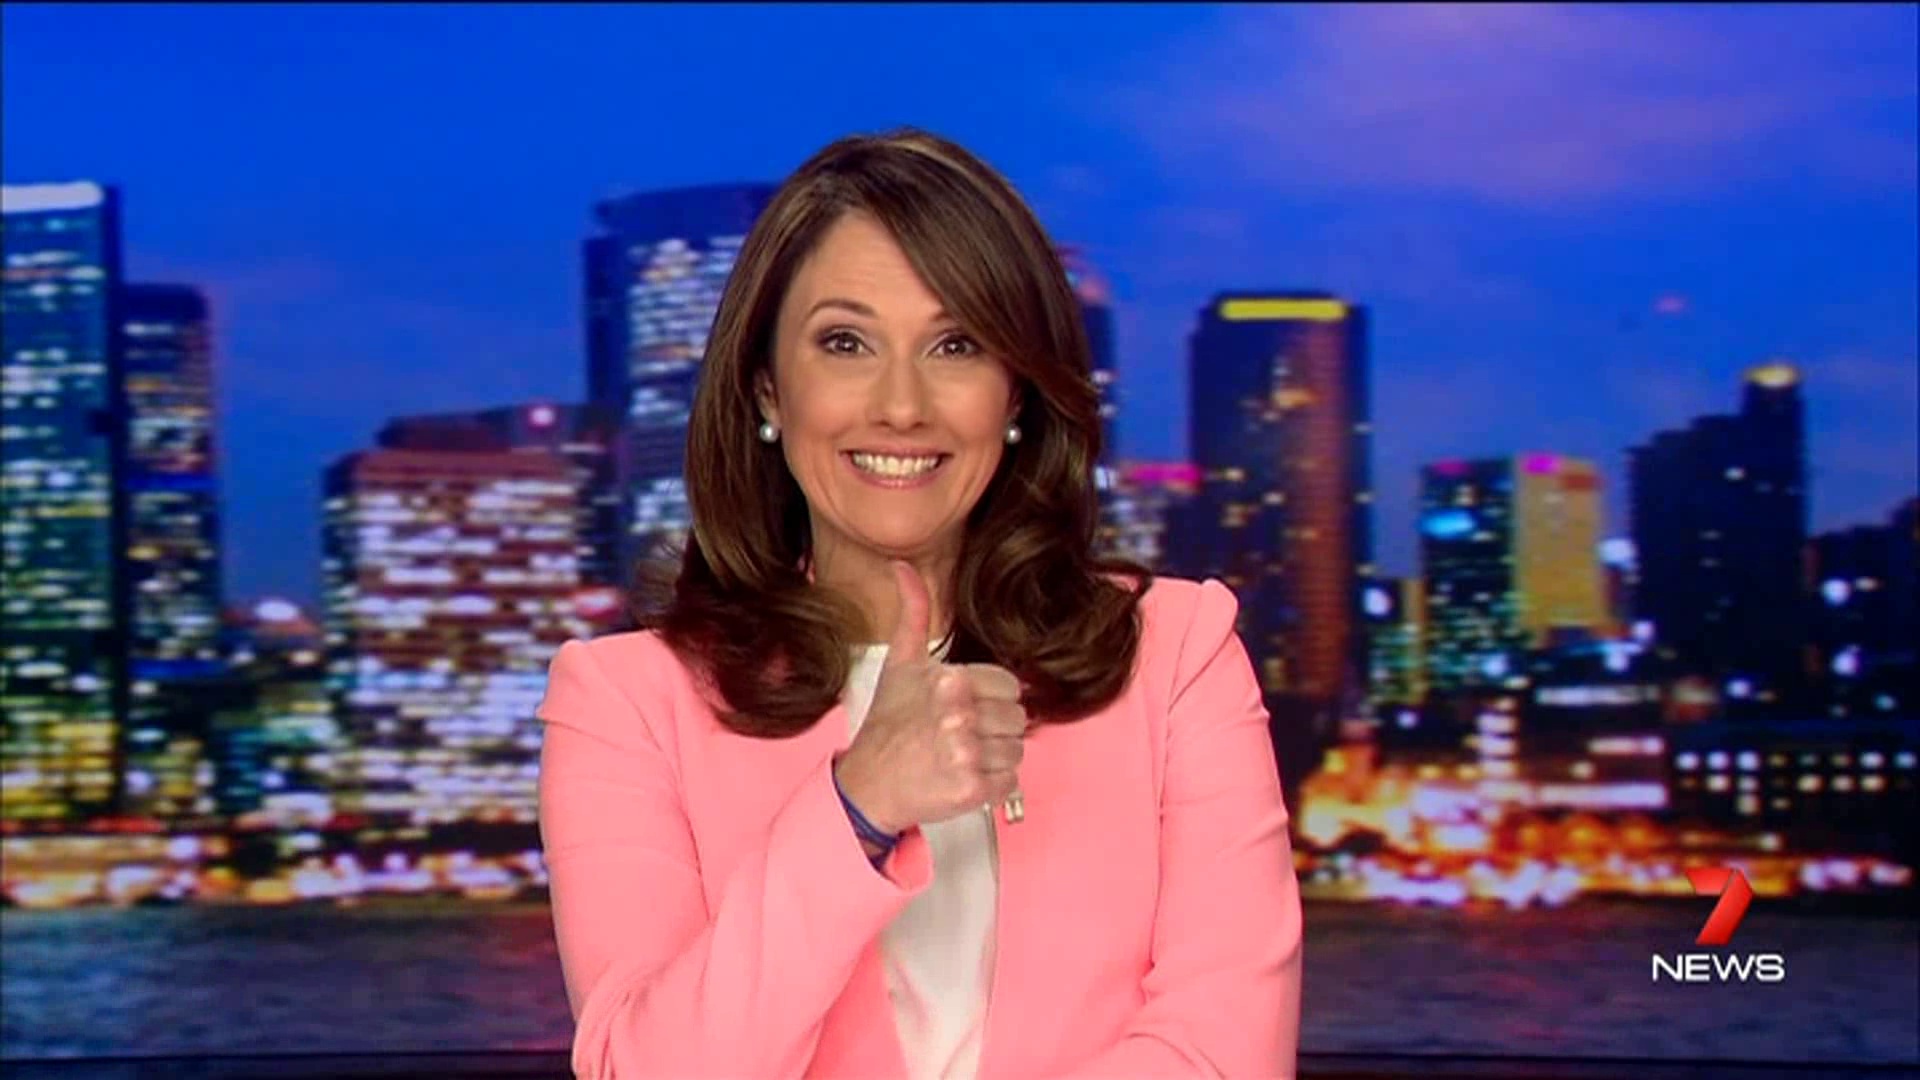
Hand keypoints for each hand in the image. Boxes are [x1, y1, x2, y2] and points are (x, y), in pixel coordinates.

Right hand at [834, 560, 1026, 834]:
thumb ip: (912, 612)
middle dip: (994, 728)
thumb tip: (903, 565)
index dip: (991, 699)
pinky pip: (1010, 782)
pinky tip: (964, 778)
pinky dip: (993, 785)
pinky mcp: (972, 790)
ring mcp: (967, 754)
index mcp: (952, 680)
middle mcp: (961, 715)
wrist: (867, 783)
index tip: (966, 709)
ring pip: (1017, 751)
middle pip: (1018, 719)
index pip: (1011, 687)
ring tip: (962, 757)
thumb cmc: (888, 722)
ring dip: (995, 757)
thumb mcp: (900, 662)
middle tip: (963, 735)